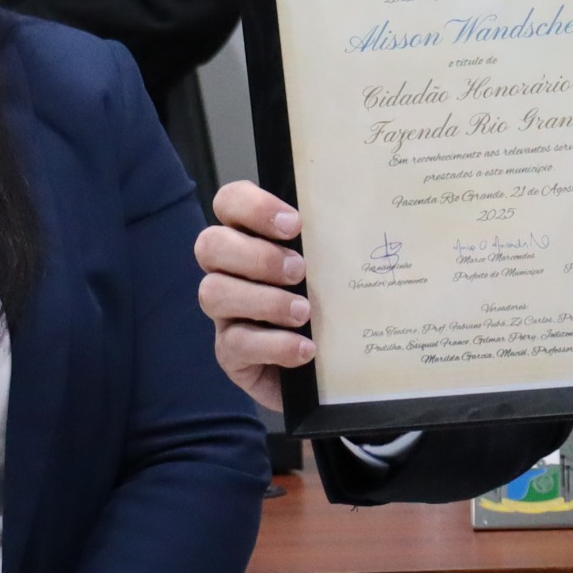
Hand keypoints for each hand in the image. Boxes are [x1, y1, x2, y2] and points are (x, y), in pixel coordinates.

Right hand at [198, 182, 317, 405]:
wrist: (328, 369)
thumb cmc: (328, 306)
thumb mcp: (331, 270)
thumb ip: (332, 244)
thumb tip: (362, 222)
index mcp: (250, 238)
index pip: (229, 203)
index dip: (253, 207)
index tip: (295, 224)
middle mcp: (228, 271)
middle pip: (210, 245)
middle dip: (257, 256)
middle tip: (300, 271)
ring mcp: (225, 313)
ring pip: (213, 293)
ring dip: (265, 300)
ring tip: (304, 312)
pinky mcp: (230, 354)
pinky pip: (236, 344)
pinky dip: (275, 345)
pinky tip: (305, 349)